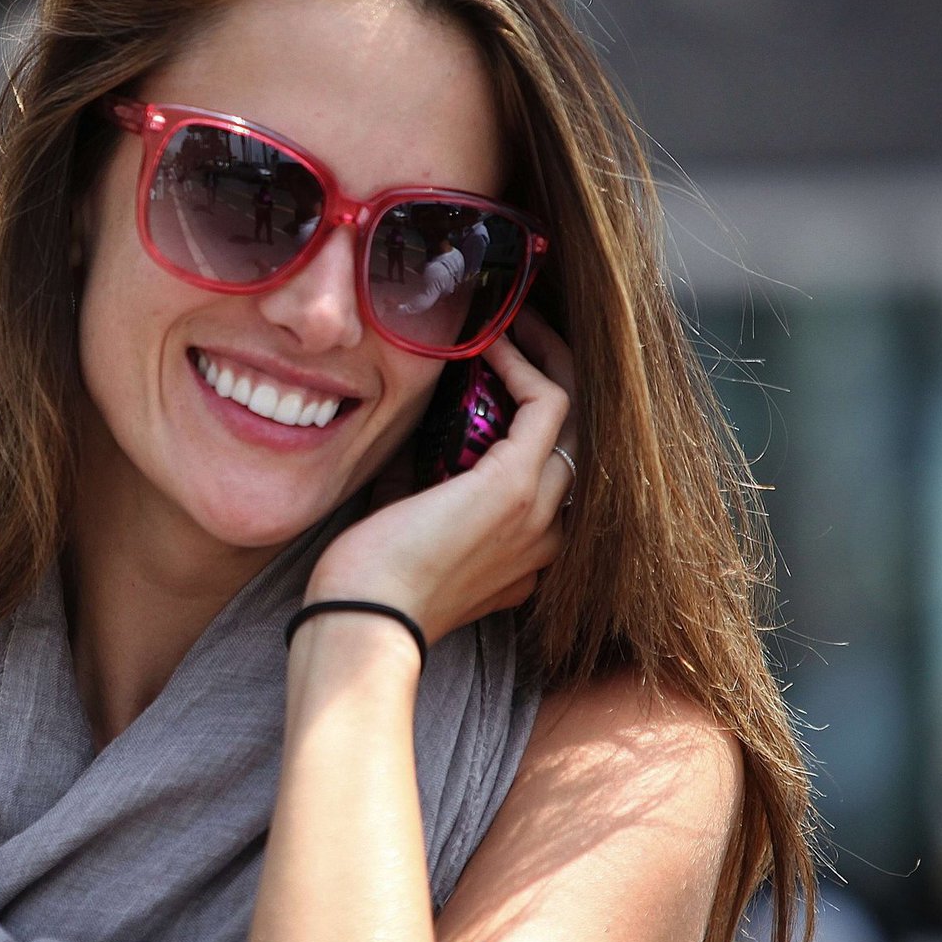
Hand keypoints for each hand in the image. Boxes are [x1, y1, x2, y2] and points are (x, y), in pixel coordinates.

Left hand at [307, 310, 576, 648]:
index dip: (534, 418)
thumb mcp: (403, 522)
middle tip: (524, 332)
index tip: (500, 376)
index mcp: (526, 554)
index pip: (554, 473)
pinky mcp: (515, 485)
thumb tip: (413, 433)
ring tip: (516, 323)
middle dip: (555, 378)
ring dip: (548, 360)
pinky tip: (494, 341)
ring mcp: (539, 509)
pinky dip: (525, 365)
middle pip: (578, 439)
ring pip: (575, 416)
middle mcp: (548, 534)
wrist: (363, 618)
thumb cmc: (369, 581)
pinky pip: (547, 404)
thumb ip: (418, 481)